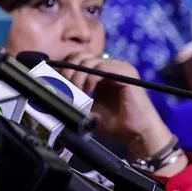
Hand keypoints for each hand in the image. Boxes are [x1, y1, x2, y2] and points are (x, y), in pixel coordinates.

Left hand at [61, 52, 181, 173]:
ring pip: (88, 61)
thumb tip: (54, 89)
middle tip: (66, 89)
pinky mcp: (126, 72)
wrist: (137, 134)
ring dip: (77, 78)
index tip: (57, 84)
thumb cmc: (115, 123)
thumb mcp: (87, 108)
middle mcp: (110, 65)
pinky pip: (100, 69)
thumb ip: (74, 96)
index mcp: (101, 71)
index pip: (76, 59)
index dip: (64, 70)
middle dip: (68, 72)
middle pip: (79, 56)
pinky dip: (89, 80)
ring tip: (78, 93)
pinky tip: (88, 92)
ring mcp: (119, 67)